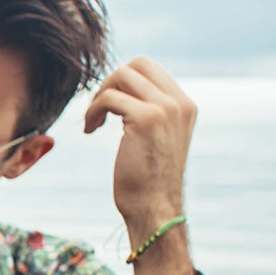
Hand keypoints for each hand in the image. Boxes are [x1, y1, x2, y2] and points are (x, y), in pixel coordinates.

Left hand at [83, 57, 198, 274]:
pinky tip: (90, 130)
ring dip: (100, 95)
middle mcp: (180, 103)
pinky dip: (93, 110)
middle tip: (100, 108)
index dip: (124, 81)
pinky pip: (109, 97)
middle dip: (112, 81)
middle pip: (138, 64)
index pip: (151, 69)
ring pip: (122, 75)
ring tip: (93, 122)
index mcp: (185, 106)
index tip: (111, 107)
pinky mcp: (146, 119)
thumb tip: (124, 89)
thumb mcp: (156, 139)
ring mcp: (166, 109)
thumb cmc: (148, 181)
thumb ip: (150, 112)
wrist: (154, 210)